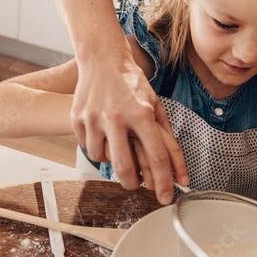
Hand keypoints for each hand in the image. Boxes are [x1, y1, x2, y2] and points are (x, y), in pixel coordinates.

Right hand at [72, 53, 187, 203]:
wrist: (103, 59)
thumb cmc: (133, 83)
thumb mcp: (156, 105)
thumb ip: (166, 137)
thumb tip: (178, 169)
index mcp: (141, 113)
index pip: (156, 156)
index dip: (164, 181)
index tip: (166, 197)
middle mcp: (117, 117)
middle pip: (125, 168)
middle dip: (133, 185)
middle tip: (137, 186)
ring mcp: (94, 118)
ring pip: (103, 160)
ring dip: (113, 162)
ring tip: (119, 150)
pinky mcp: (78, 119)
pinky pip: (88, 147)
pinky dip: (98, 147)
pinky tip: (104, 136)